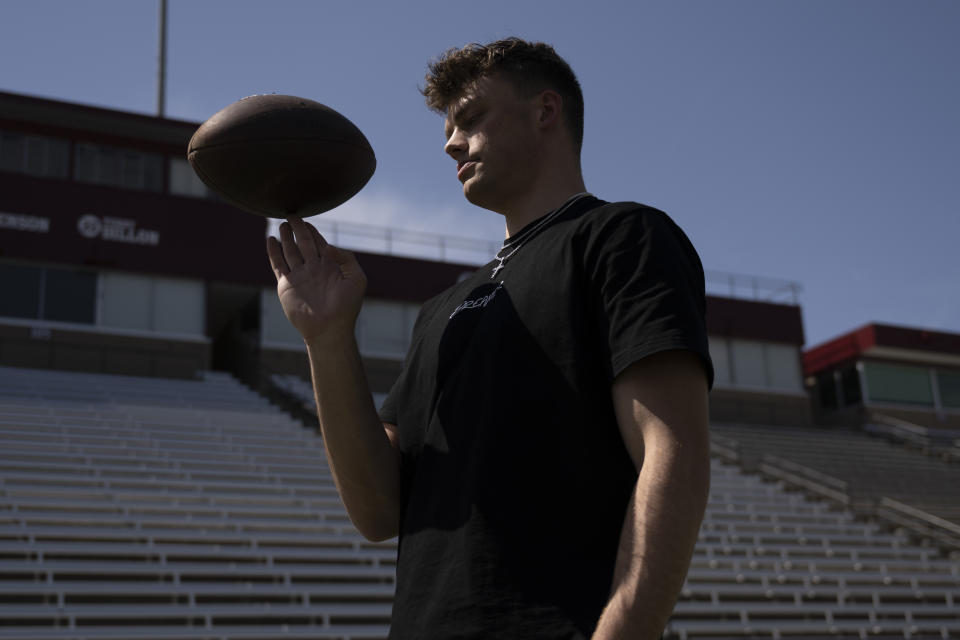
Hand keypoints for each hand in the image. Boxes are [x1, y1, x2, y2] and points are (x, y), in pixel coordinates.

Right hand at [266, 218, 366, 342]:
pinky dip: (273, 252)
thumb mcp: (356, 278)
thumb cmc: (347, 306)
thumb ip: (346, 258)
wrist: (330, 328)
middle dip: (298, 229)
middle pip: (303, 243)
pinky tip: (270, 240)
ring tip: (281, 224)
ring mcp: (299, 276)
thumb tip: (327, 245)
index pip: (319, 243)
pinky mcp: (287, 285)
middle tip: (291, 215)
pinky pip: (278, 264)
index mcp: (330, 266)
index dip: (313, 231)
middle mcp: (313, 269)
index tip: (306, 220)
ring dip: (285, 238)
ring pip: (290, 251)